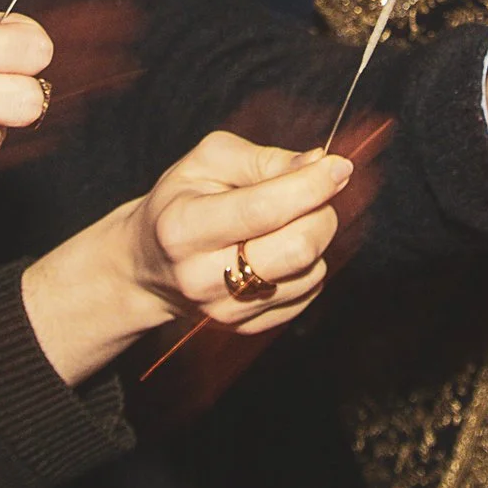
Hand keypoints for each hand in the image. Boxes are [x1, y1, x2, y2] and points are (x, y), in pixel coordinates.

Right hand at [122, 133, 347, 333]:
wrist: (148, 266)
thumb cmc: (181, 201)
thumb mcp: (207, 161)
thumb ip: (263, 159)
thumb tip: (318, 163)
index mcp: (184, 227)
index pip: (263, 209)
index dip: (311, 186)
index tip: (339, 167)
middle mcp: (202, 277)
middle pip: (297, 248)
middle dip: (322, 211)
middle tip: (314, 192)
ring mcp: (225, 310)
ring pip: (310, 271)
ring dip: (315, 238)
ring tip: (288, 222)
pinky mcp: (247, 328)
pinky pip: (308, 293)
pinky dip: (308, 264)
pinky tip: (280, 249)